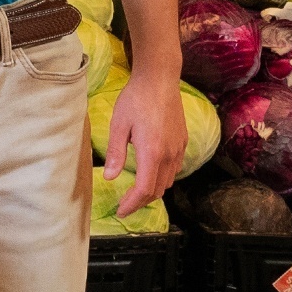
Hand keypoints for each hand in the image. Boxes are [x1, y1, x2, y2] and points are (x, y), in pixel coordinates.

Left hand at [104, 71, 187, 215]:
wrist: (160, 80)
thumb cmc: (135, 100)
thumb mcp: (118, 125)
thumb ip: (115, 153)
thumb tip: (109, 177)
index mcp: (152, 153)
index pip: (144, 189)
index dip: (132, 204)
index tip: (121, 212)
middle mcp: (170, 155)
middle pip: (158, 190)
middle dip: (141, 201)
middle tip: (124, 205)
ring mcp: (179, 149)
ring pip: (168, 181)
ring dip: (152, 191)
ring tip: (134, 192)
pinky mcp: (183, 142)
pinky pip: (174, 169)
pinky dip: (161, 178)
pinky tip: (149, 173)